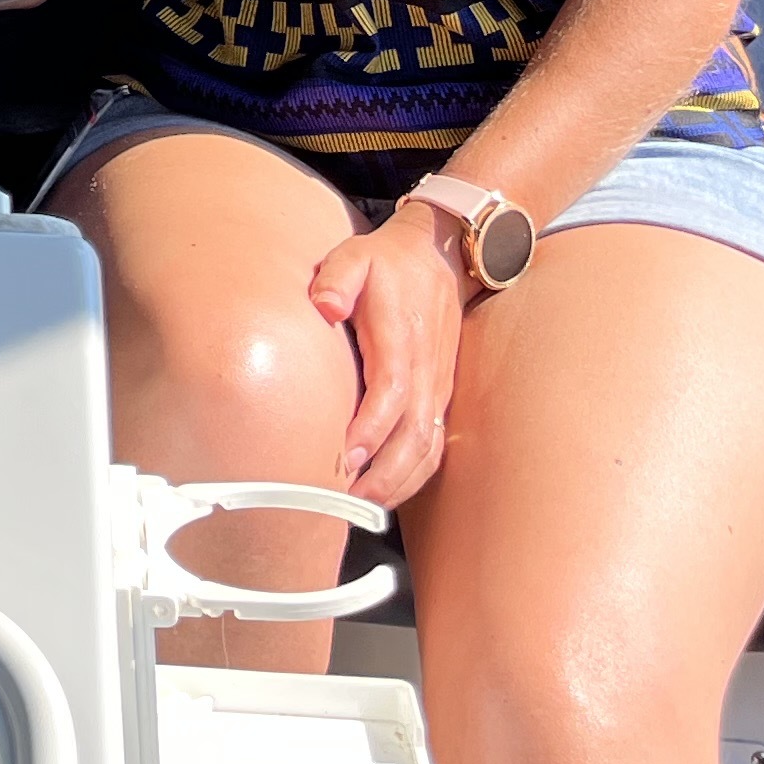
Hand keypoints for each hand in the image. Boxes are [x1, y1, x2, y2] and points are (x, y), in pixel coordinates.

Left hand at [309, 200, 471, 506]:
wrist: (439, 259)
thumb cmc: (387, 263)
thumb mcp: (356, 255)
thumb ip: (338, 278)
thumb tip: (325, 305)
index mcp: (402, 339)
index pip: (392, 392)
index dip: (371, 428)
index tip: (346, 455)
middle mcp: (425, 370)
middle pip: (413, 434)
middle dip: (382, 474)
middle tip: (343, 499)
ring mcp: (436, 387)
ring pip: (426, 448)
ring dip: (397, 483)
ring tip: (358, 508)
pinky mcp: (438, 397)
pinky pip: (432, 445)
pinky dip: (412, 476)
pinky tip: (385, 493)